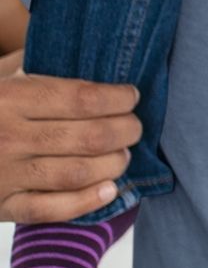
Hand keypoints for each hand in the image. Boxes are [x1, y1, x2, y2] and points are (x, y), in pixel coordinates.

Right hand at [0, 53, 141, 222]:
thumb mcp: (3, 72)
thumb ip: (42, 62)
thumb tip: (97, 58)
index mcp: (10, 97)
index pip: (82, 99)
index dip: (117, 99)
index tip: (131, 96)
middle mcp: (8, 136)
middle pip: (88, 137)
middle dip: (125, 131)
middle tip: (135, 127)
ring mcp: (4, 174)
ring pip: (77, 173)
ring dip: (113, 164)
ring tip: (124, 154)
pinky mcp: (1, 206)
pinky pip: (50, 209)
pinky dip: (86, 202)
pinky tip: (109, 189)